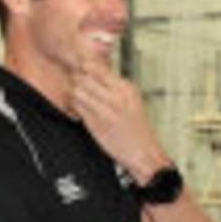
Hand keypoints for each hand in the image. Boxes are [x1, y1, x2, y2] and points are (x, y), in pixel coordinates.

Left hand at [69, 60, 165, 177]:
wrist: (144, 153)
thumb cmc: (137, 130)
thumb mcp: (131, 101)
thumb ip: (114, 86)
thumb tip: (95, 69)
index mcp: (126, 88)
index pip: (97, 67)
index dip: (86, 69)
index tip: (84, 73)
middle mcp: (117, 97)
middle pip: (85, 77)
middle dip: (79, 81)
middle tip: (82, 88)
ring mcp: (106, 110)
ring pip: (78, 91)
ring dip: (76, 95)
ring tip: (83, 101)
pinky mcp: (96, 124)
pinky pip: (77, 107)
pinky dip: (77, 108)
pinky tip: (84, 112)